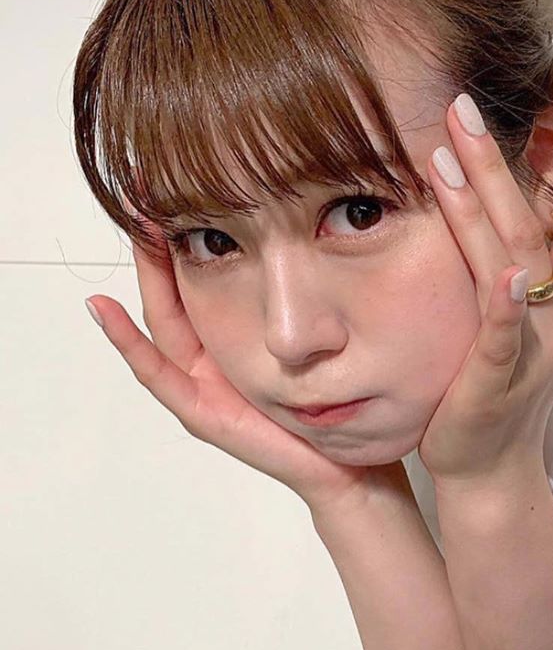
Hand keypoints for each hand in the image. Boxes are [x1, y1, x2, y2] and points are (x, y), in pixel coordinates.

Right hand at [85, 218, 404, 512]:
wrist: (350, 465)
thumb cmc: (341, 403)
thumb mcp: (325, 336)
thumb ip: (316, 296)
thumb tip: (327, 230)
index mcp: (238, 338)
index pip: (207, 275)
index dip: (193, 231)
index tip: (188, 184)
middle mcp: (214, 358)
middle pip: (175, 290)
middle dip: (159, 241)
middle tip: (146, 191)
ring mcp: (202, 385)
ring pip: (159, 321)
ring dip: (142, 275)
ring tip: (130, 228)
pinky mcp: (202, 414)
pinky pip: (157, 374)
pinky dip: (128, 343)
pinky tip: (106, 309)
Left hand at [416, 97, 552, 489]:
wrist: (491, 467)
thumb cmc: (501, 391)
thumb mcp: (522, 323)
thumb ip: (533, 271)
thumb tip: (550, 216)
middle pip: (536, 229)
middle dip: (505, 165)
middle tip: (467, 106)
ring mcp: (528, 350)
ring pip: (515, 267)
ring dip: (487, 209)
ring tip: (453, 154)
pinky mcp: (495, 383)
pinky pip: (505, 341)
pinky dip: (507, 309)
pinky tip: (506, 276)